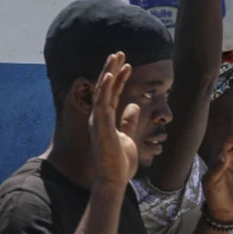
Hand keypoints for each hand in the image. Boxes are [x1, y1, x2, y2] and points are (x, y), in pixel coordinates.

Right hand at [88, 52, 139, 188]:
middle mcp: (98, 117)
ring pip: (102, 90)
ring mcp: (98, 120)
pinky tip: (111, 73)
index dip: (119, 79)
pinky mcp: (101, 125)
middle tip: (119, 53)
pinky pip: (102, 102)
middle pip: (104, 88)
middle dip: (111, 69)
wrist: (114, 180)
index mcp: (104, 120)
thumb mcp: (128, 137)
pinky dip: (106, 86)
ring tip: (115, 56)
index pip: (112, 94)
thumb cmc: (119, 163)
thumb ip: (129, 121)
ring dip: (108, 71)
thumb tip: (134, 106)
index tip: (127, 65)